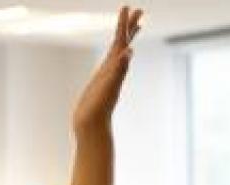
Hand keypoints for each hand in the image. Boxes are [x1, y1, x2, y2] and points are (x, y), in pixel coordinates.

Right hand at [72, 6, 142, 137]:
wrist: (92, 127)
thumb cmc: (98, 110)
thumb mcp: (108, 88)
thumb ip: (119, 70)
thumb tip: (129, 53)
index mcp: (116, 68)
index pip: (122, 41)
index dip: (124, 24)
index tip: (128, 7)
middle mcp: (114, 70)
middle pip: (124, 44)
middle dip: (130, 27)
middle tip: (138, 10)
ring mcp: (108, 76)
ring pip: (119, 53)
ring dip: (124, 39)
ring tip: (129, 29)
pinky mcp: (101, 83)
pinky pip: (109, 65)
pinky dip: (114, 56)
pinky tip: (116, 55)